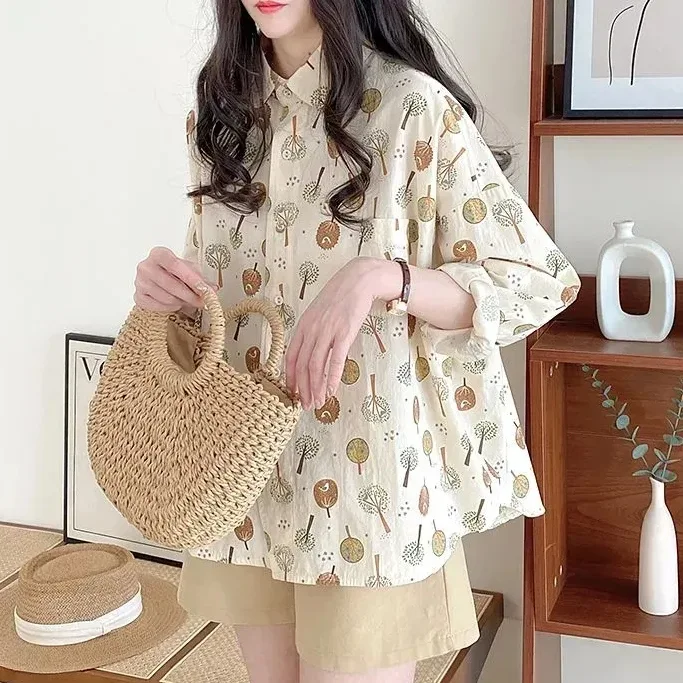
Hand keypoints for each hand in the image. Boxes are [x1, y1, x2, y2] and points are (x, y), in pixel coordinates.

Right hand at [134, 247, 214, 312]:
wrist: (157, 281)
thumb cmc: (174, 273)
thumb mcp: (189, 270)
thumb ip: (201, 279)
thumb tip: (213, 289)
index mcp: (159, 254)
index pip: (174, 264)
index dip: (191, 278)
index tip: (204, 289)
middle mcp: (145, 266)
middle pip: (171, 284)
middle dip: (190, 295)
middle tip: (203, 302)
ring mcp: (139, 282)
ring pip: (167, 298)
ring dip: (181, 302)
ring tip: (187, 300)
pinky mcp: (138, 297)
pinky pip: (159, 307)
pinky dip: (171, 307)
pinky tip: (175, 303)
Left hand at [285, 257, 400, 410]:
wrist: (359, 279)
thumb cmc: (340, 296)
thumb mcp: (319, 312)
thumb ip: (312, 331)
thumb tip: (310, 352)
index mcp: (303, 325)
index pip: (291, 356)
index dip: (290, 378)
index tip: (292, 393)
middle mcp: (311, 329)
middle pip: (303, 365)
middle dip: (303, 389)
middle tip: (306, 405)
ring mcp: (327, 331)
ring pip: (316, 366)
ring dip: (316, 388)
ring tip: (318, 403)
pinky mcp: (344, 332)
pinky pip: (335, 360)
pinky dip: (332, 378)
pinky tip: (331, 390)